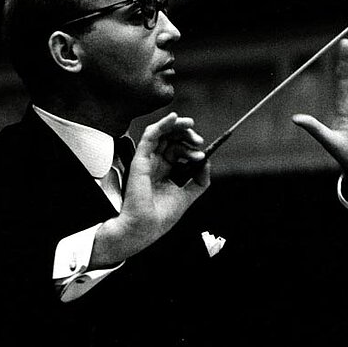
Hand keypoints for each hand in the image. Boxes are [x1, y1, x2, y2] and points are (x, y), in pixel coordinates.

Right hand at [92, 113, 209, 264]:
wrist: (144, 228)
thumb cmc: (161, 216)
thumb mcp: (187, 196)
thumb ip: (200, 179)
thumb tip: (207, 161)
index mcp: (165, 171)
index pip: (178, 149)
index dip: (191, 148)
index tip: (202, 155)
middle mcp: (156, 163)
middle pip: (171, 139)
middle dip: (186, 134)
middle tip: (199, 140)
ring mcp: (147, 160)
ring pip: (161, 133)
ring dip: (177, 126)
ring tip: (190, 125)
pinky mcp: (140, 159)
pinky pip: (150, 136)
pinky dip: (162, 124)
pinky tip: (174, 118)